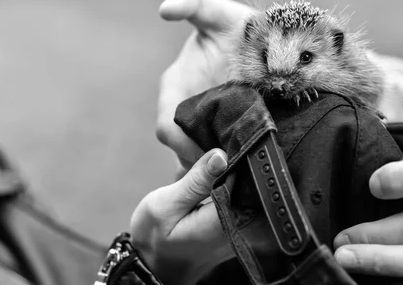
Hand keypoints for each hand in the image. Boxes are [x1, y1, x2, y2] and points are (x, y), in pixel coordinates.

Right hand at [130, 148, 233, 284]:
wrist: (154, 267)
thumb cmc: (154, 239)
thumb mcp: (165, 206)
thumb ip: (195, 182)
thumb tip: (221, 155)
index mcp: (225, 220)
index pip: (245, 176)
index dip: (236, 152)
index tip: (223, 135)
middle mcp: (240, 223)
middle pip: (248, 178)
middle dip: (233, 156)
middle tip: (215, 138)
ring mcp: (242, 223)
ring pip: (244, 182)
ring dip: (229, 165)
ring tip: (210, 150)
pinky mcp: (236, 219)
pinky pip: (238, 190)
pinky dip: (225, 177)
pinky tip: (210, 166)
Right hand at [156, 0, 253, 168]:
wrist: (271, 44)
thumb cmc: (238, 26)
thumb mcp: (216, 11)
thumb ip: (190, 0)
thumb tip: (165, 8)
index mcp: (174, 87)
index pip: (167, 126)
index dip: (182, 144)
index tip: (211, 153)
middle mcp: (186, 110)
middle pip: (184, 150)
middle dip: (202, 164)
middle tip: (234, 171)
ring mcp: (207, 125)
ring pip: (202, 162)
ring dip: (217, 172)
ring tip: (246, 176)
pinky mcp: (228, 136)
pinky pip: (222, 162)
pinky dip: (231, 172)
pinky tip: (250, 178)